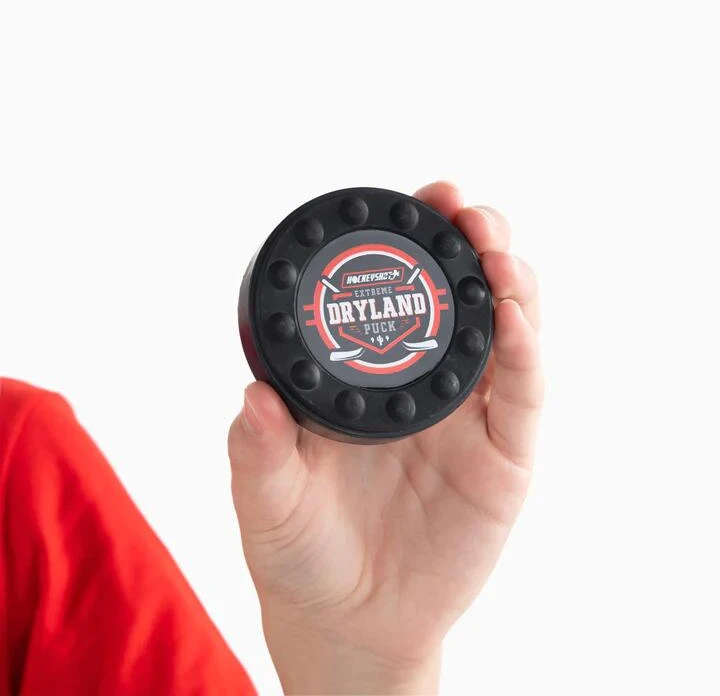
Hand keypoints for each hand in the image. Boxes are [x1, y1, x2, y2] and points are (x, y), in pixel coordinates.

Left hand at [228, 182, 543, 694]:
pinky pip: (521, 395)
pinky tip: (515, 322)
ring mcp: (469, 415)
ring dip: (509, 283)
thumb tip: (252, 397)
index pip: (398, 290)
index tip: (420, 198)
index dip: (413, 239)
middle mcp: (424, 383)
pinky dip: (525, 354)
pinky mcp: (504, 456)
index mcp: (369, 376)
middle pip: (462, 294)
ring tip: (496, 256)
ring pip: (506, 330)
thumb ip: (258, 451)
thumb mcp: (268, 498)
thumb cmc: (302, 549)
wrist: (352, 620)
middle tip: (466, 212)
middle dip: (471, 242)